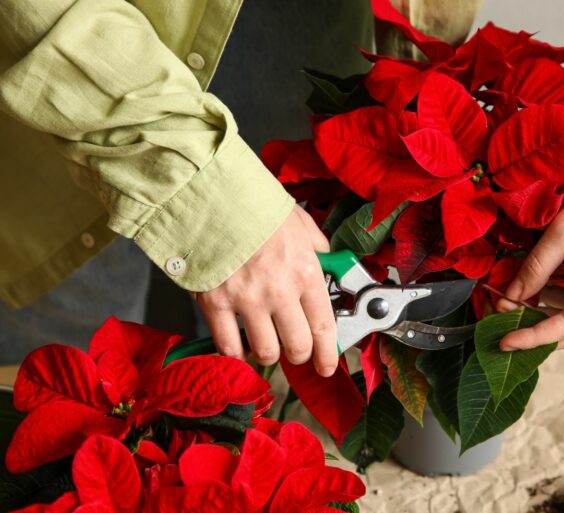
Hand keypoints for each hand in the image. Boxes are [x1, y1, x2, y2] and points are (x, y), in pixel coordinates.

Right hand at [196, 206, 337, 375]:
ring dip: (268, 354)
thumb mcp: (299, 222)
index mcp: (305, 271)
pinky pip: (228, 346)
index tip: (326, 364)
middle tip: (295, 352)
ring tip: (265, 345)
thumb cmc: (256, 206)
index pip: (324, 325)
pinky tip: (237, 345)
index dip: (327, 353)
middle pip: (297, 346)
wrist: (211, 196)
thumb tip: (327, 259)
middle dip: (299, 355)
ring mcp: (247, 300)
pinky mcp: (216, 304)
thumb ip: (317, 246)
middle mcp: (280, 291)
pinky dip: (234, 352)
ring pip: (266, 352)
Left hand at [497, 178, 563, 350]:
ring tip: (513, 304)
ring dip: (546, 318)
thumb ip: (536, 266)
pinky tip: (536, 292)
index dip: (533, 337)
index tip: (503, 341)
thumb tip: (511, 296)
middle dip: (537, 333)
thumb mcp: (563, 228)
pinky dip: (558, 304)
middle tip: (501, 323)